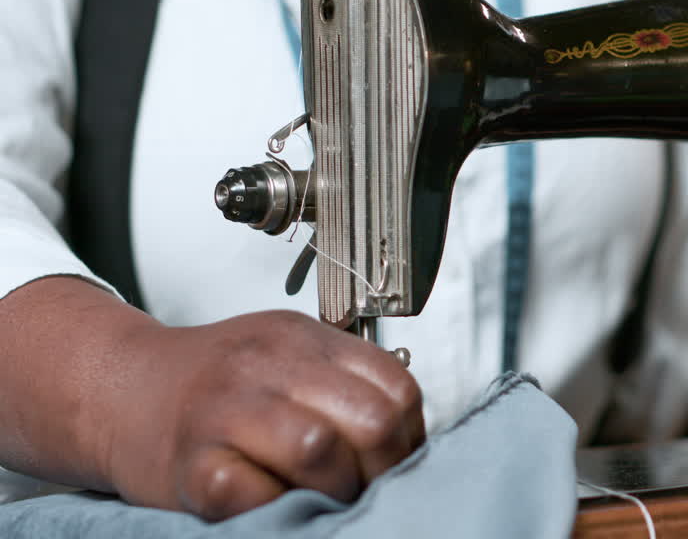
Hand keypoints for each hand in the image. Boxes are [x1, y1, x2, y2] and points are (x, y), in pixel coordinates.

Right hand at [105, 310, 424, 520]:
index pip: (396, 386)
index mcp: (303, 338)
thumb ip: (345, 382)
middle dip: (381, 467)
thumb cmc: (213, 385)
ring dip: (334, 490)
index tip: (395, 456)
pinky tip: (270, 501)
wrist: (120, 391)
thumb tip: (406, 436)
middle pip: (370, 420)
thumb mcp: (288, 358)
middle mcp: (268, 365)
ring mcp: (227, 412)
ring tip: (320, 495)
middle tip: (362, 484)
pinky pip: (255, 495)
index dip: (408, 434)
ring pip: (320, 450)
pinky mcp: (192, 466)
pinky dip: (274, 508)